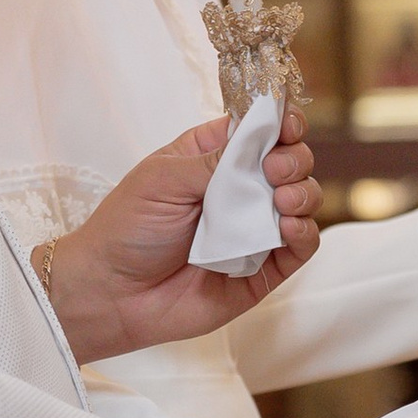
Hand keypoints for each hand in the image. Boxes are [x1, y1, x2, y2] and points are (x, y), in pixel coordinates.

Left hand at [50, 112, 318, 363]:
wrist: (112, 293)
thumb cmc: (127, 228)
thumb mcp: (163, 179)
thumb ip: (216, 160)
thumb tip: (261, 139)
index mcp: (213, 158)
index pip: (260, 131)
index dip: (280, 124)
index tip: (286, 126)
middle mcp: (239, 190)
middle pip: (290, 162)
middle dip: (293, 159)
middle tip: (275, 170)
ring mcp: (253, 229)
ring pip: (303, 201)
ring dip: (303, 194)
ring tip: (282, 200)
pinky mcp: (263, 269)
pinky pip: (301, 248)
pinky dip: (305, 234)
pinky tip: (289, 228)